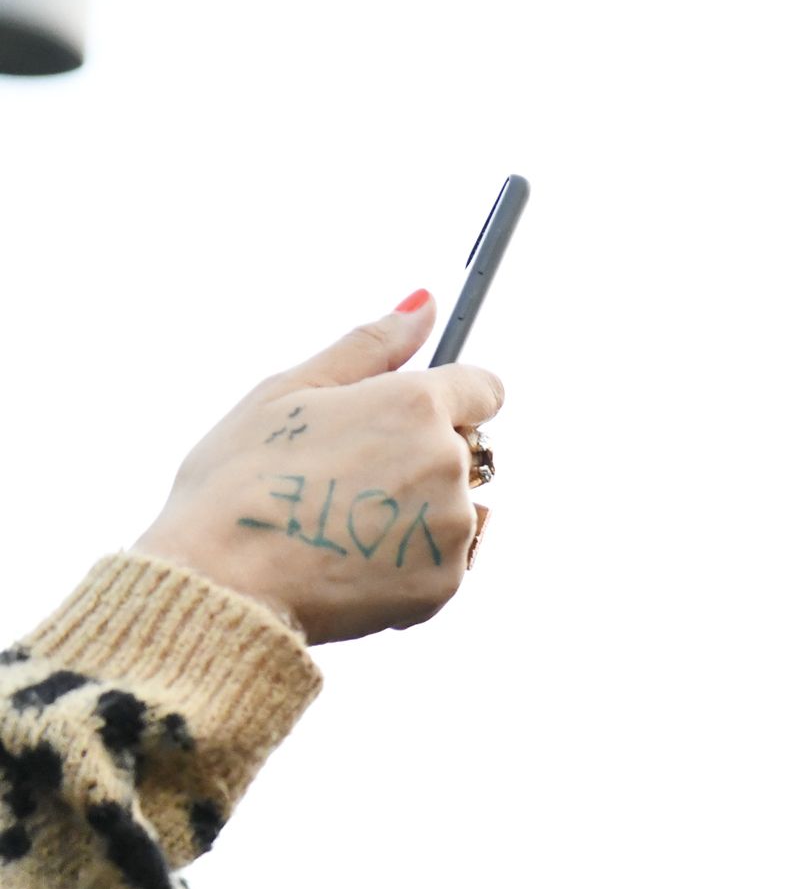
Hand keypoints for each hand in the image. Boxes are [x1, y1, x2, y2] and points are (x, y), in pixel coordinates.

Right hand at [134, 291, 505, 643]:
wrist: (220, 584)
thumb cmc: (238, 480)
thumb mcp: (290, 390)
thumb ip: (369, 345)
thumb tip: (423, 304)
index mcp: (416, 404)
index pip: (483, 388)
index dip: (447, 400)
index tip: (408, 418)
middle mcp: (448, 462)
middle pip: (461, 450)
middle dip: (417, 457)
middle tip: (341, 480)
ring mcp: (451, 526)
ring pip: (453, 508)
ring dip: (413, 513)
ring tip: (340, 525)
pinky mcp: (446, 581)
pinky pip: (441, 561)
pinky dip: (405, 563)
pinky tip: (350, 563)